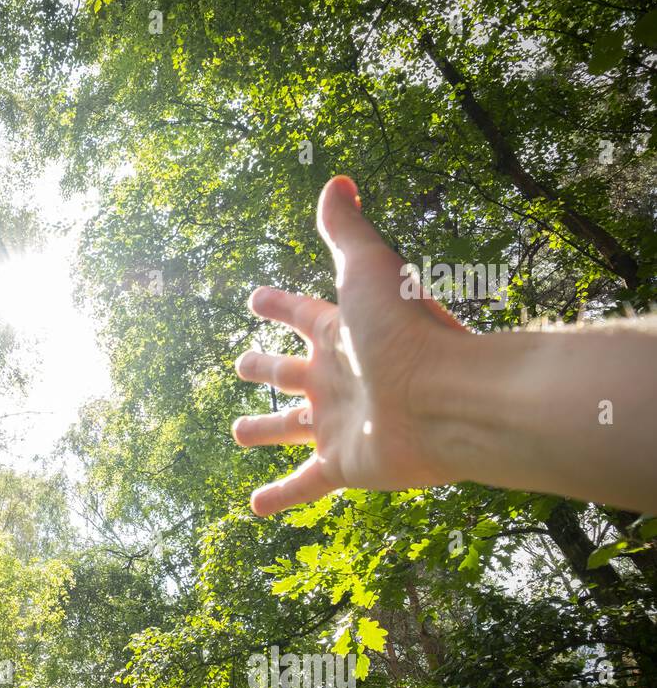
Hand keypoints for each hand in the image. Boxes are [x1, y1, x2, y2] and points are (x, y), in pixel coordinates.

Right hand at [232, 175, 468, 516]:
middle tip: (240, 365)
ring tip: (240, 433)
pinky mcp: (342, 464)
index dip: (276, 306)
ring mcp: (336, 423)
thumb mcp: (367, 271)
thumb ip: (346, 230)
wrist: (447, 400)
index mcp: (338, 334)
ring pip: (289, 429)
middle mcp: (335, 378)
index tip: (253, 298)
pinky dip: (279, 497)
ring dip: (265, 432)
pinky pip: (303, 485)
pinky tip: (254, 508)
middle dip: (264, 369)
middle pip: (288, 373)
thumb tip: (336, 180)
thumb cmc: (408, 332)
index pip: (299, 315)